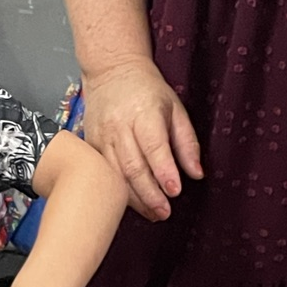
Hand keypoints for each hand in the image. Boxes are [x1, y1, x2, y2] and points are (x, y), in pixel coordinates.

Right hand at [82, 58, 202, 220]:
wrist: (110, 72)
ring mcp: (101, 137)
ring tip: (152, 214)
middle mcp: (119, 127)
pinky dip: (117, 192)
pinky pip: (102, 174)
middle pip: (132, 167)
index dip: (164, 171)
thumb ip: (187, 142)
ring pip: (115, 176)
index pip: (154, 147)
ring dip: (134, 199)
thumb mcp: (175, 108)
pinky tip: (131, 203)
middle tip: (164, 212)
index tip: (175, 191)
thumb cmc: (145, 90)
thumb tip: (196, 173)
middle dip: (150, 194)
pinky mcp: (90, 146)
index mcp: (144, 113)